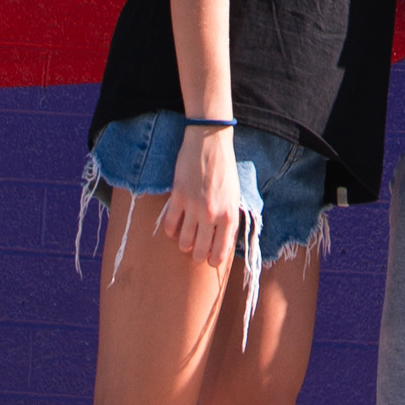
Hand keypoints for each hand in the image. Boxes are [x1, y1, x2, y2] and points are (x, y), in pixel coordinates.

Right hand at [160, 125, 243, 266]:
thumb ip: (228, 220)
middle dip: (197, 256)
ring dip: (183, 244)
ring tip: (184, 239)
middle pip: (200, 252)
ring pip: (183, 242)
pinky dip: (170, 231)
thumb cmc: (225, 169)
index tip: (209, 260)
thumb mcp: (234, 197)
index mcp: (230, 215)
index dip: (213, 261)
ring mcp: (194, 207)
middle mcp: (212, 215)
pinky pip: (170, 225)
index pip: (221, 252)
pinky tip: (174, 228)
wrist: (210, 143)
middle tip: (194, 250)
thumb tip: (221, 243)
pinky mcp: (178, 197)